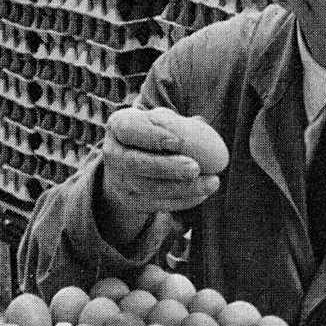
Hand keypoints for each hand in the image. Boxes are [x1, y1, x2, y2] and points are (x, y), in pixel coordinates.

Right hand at [96, 109, 222, 244]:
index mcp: (117, 126)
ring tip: (212, 182)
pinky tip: (203, 194)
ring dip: (183, 188)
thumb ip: (176, 122)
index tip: (177, 141)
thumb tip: (201, 126)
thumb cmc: (152, 134)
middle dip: (167, 167)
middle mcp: (113, 154)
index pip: (129, 129)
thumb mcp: (158, 121)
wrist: (129, 164)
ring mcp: (119, 181)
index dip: (152, 136)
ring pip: (150, 188)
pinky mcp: (131, 201)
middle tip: (195, 168)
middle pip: (136, 163)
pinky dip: (183, 200)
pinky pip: (157, 204)